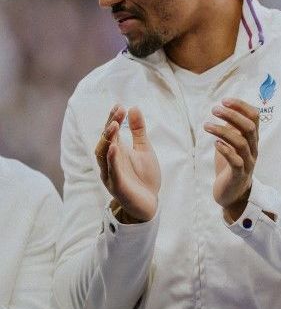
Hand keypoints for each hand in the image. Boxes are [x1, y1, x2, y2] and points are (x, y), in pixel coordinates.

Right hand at [94, 105, 159, 222]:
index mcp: (116, 151)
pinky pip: (112, 171)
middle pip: (105, 140)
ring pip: (103, 155)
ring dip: (108, 140)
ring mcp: (111, 173)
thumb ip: (139, 130)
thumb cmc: (144, 176)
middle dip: (110, 125)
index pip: (111, 132)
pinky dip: (112, 159)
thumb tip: (134, 107)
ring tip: (114, 126)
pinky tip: (115, 148)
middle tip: (118, 111)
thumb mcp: (144, 149)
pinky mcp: (117, 185)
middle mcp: (110, 161)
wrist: (149, 203)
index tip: (119, 105)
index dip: (113, 118)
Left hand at [204, 98, 259, 222]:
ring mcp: (248, 162)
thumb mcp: (232, 144)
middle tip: (214, 109)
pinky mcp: (239, 175)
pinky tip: (215, 144)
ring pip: (241, 143)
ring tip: (207, 125)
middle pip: (249, 128)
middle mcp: (253, 149)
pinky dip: (226, 150)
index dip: (241, 106)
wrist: (233, 193)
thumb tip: (225, 109)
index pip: (254, 117)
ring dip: (223, 131)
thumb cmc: (231, 165)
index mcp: (252, 139)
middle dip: (233, 116)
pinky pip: (236, 161)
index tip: (225, 100)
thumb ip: (231, 128)